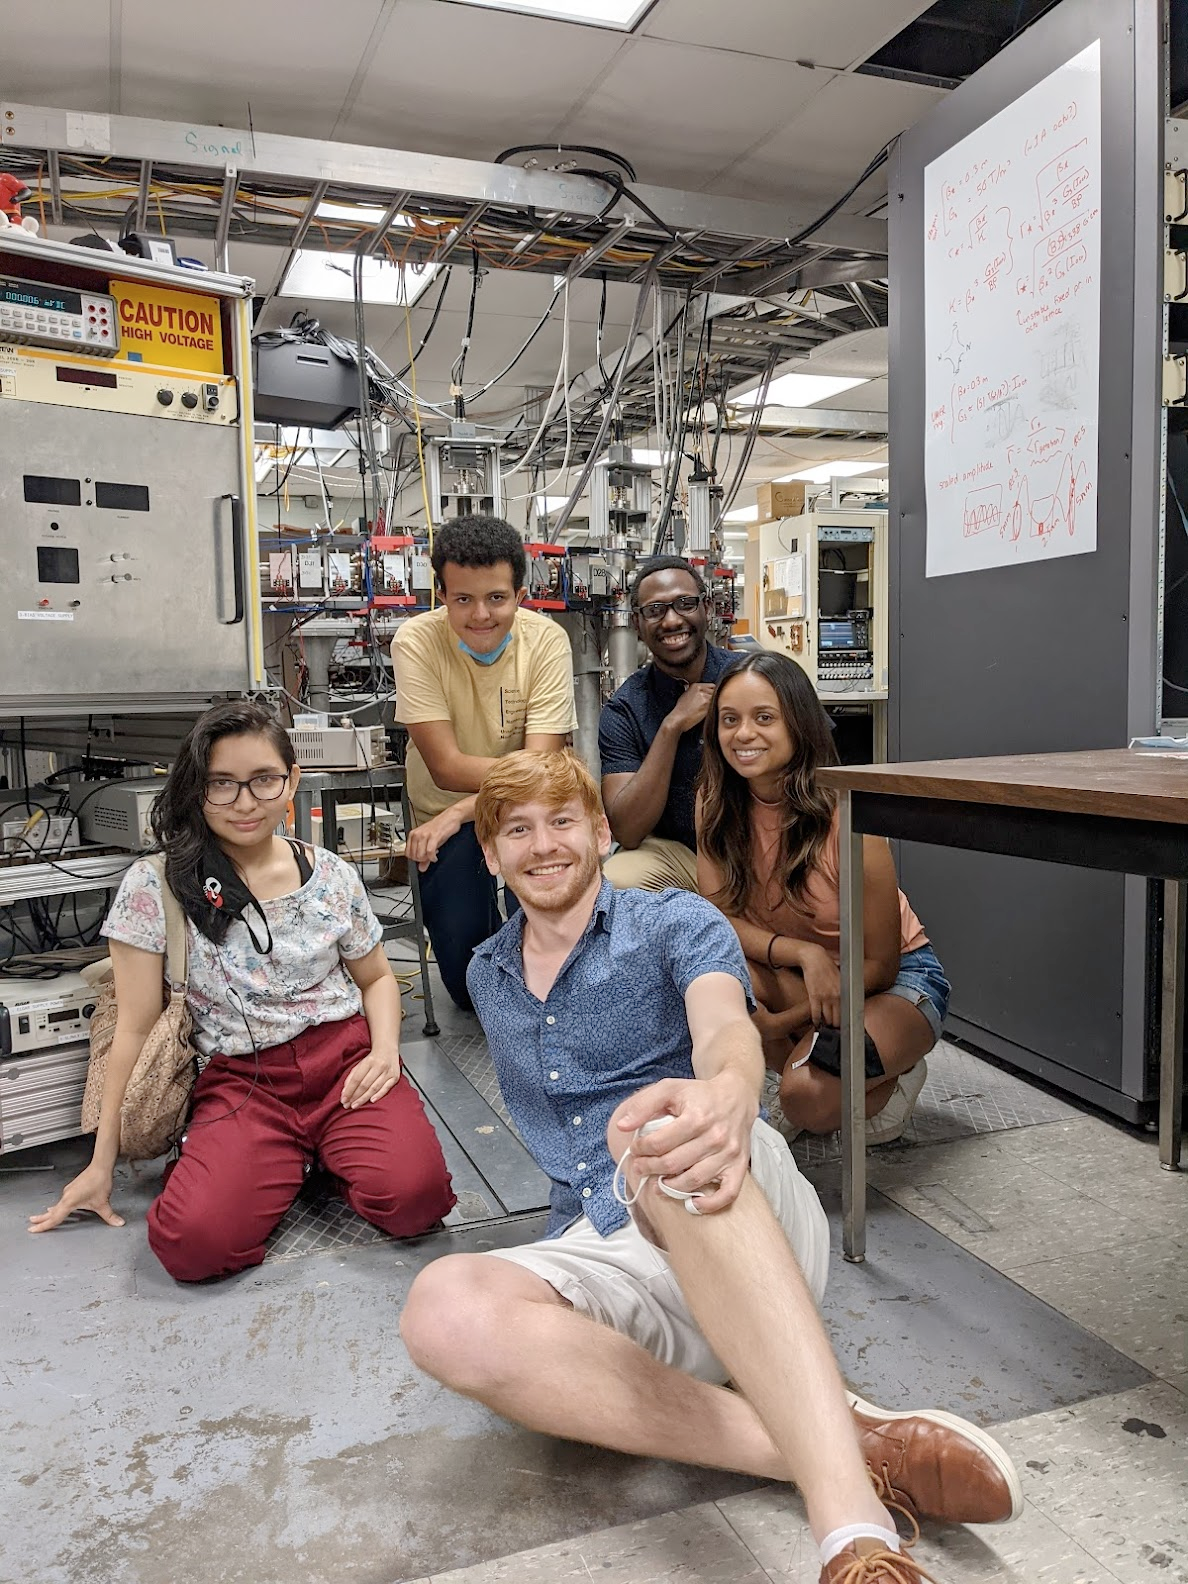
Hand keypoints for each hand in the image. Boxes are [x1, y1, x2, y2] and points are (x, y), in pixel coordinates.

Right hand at [28, 1164, 122, 1232]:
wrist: (100, 1166)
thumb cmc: (99, 1181)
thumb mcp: (103, 1202)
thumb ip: (110, 1216)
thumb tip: (119, 1223)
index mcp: (69, 1202)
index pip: (54, 1218)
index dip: (43, 1226)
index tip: (33, 1230)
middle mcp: (66, 1196)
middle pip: (51, 1212)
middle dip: (41, 1219)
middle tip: (32, 1224)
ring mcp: (68, 1191)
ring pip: (56, 1205)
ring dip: (49, 1212)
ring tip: (42, 1217)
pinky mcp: (72, 1188)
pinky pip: (61, 1200)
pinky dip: (57, 1206)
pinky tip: (57, 1206)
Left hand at [341, 1047, 401, 1107]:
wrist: (388, 1049)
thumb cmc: (373, 1058)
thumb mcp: (360, 1063)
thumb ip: (352, 1076)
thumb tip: (345, 1091)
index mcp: (369, 1061)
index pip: (357, 1079)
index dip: (349, 1090)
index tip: (343, 1099)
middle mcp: (379, 1066)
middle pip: (365, 1085)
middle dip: (355, 1097)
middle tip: (348, 1105)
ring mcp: (388, 1072)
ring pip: (374, 1088)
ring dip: (363, 1098)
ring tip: (355, 1105)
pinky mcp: (395, 1077)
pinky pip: (386, 1088)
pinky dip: (379, 1095)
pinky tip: (371, 1101)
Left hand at [406, 806, 462, 871]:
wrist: (450, 817)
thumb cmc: (439, 828)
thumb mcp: (429, 841)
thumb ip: (424, 856)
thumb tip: (421, 868)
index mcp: (413, 834)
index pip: (408, 853)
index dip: (415, 859)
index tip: (422, 858)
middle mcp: (417, 834)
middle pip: (414, 856)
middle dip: (422, 860)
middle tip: (429, 857)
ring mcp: (425, 835)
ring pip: (420, 855)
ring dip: (427, 859)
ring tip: (433, 856)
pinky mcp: (434, 836)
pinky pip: (430, 852)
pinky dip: (432, 858)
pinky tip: (435, 857)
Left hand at [611, 1071, 757, 1214]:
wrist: (736, 1096)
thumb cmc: (699, 1094)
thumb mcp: (670, 1088)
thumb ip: (644, 1105)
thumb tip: (622, 1126)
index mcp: (696, 1117)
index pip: (659, 1142)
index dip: (641, 1149)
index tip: (635, 1149)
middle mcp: (715, 1136)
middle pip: (674, 1163)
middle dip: (650, 1168)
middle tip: (640, 1167)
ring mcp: (728, 1153)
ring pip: (694, 1180)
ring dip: (671, 1187)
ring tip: (658, 1183)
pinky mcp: (739, 1165)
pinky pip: (728, 1193)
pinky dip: (709, 1204)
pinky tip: (692, 1203)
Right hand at [664, 683, 715, 736]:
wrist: (679, 718)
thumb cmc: (681, 710)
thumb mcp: (686, 695)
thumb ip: (695, 692)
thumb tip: (702, 692)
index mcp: (696, 685)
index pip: (711, 686)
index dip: (711, 692)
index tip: (709, 698)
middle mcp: (701, 689)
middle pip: (715, 690)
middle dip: (714, 697)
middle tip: (708, 704)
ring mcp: (705, 695)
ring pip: (716, 697)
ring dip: (715, 702)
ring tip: (706, 708)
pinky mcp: (707, 703)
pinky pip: (716, 703)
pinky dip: (714, 707)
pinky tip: (707, 711)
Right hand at [799, 943, 841, 1028]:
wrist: (815, 958)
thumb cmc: (827, 966)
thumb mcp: (840, 977)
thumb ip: (843, 990)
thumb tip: (848, 999)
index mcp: (844, 991)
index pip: (846, 1012)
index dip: (845, 1021)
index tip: (843, 1025)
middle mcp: (836, 996)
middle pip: (837, 1018)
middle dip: (835, 1025)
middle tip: (834, 1028)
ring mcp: (825, 997)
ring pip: (827, 1018)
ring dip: (826, 1024)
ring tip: (825, 1027)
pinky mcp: (814, 996)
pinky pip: (815, 1013)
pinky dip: (816, 1020)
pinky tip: (816, 1023)